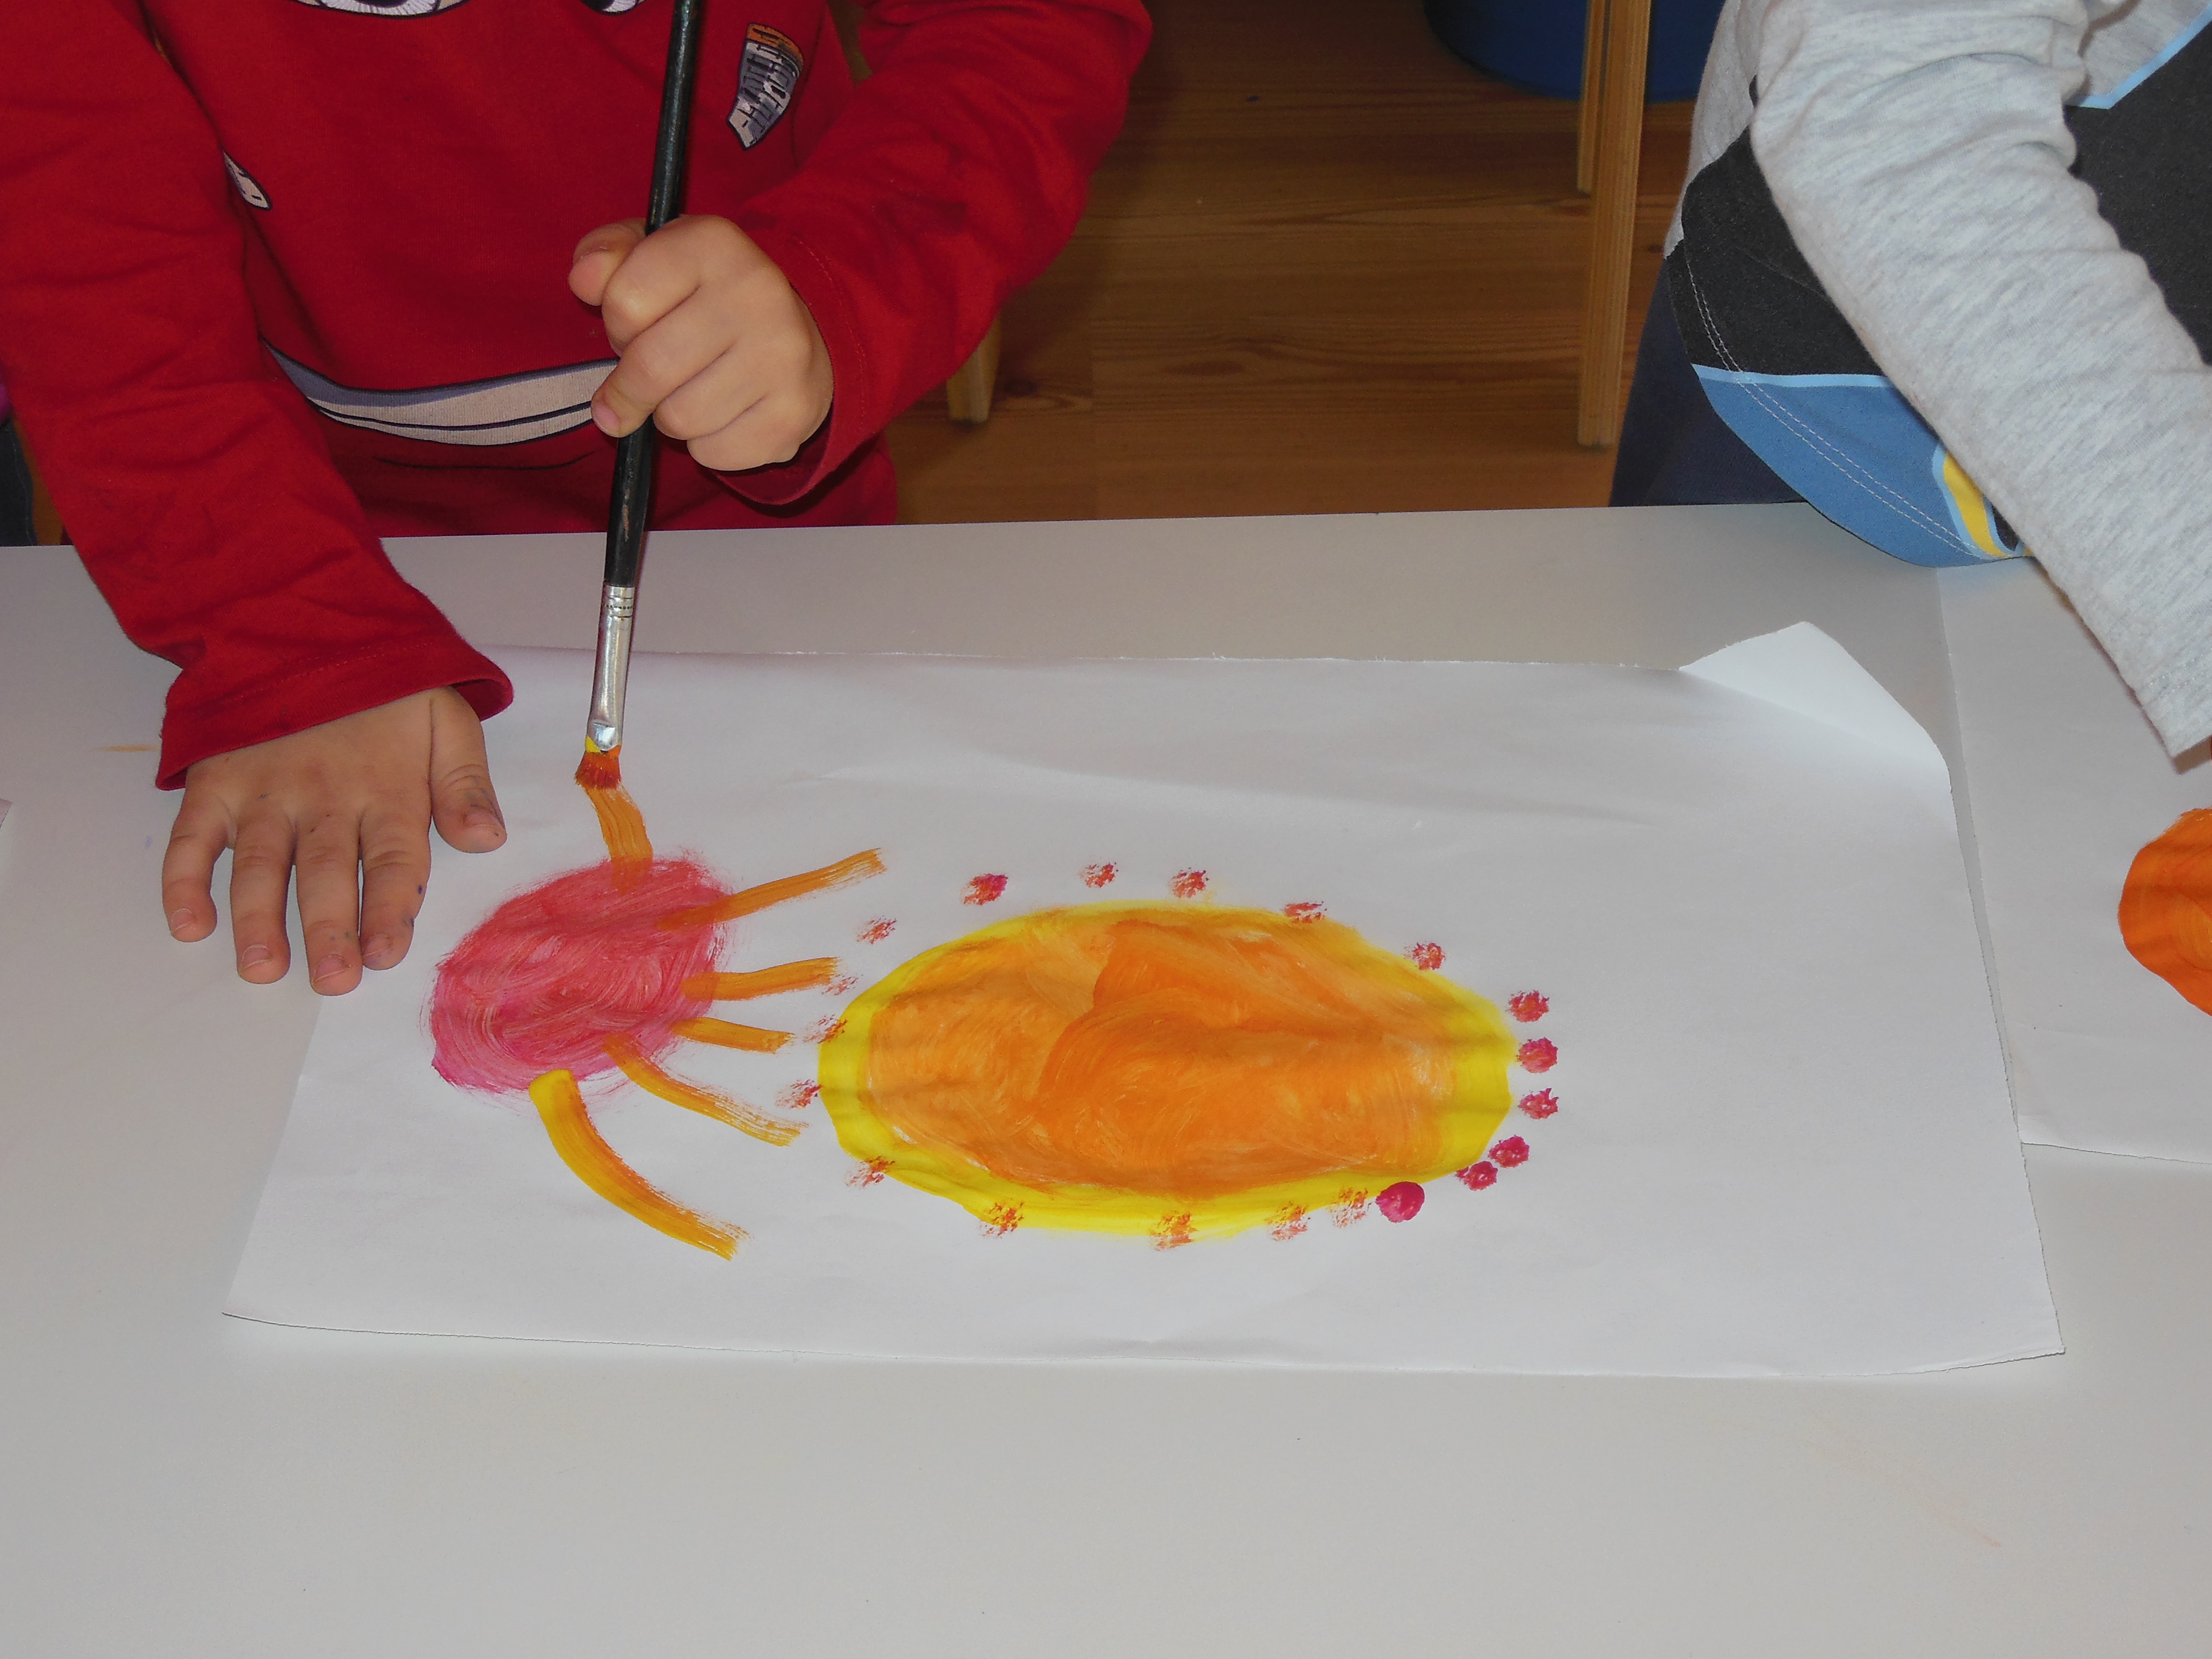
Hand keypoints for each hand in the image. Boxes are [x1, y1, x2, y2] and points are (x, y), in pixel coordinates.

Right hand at [161, 688, 505, 994]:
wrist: (307, 629)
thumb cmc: (387, 690)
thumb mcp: (447, 720)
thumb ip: (466, 782)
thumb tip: (488, 838)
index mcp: (387, 788)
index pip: (393, 859)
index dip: (392, 907)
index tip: (386, 953)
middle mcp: (324, 796)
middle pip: (326, 870)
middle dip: (328, 927)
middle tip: (331, 979)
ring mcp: (265, 791)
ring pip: (259, 861)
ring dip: (257, 917)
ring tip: (261, 967)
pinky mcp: (216, 781)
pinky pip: (192, 835)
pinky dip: (183, 880)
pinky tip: (189, 924)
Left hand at [569, 214, 833, 470]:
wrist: (807, 337)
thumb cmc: (709, 299)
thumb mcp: (656, 257)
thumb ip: (607, 256)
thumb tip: (583, 280)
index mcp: (715, 243)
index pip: (624, 302)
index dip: (617, 325)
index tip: (633, 328)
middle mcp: (757, 294)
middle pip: (649, 368)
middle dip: (631, 387)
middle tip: (644, 382)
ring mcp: (782, 357)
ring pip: (678, 419)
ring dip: (669, 416)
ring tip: (692, 393)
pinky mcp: (792, 414)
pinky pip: (712, 453)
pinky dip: (705, 445)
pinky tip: (724, 415)